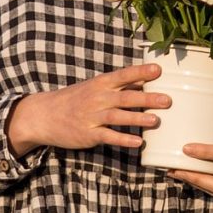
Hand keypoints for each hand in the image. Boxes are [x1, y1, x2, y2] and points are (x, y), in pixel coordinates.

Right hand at [6, 63, 169, 153]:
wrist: (44, 115)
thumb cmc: (75, 100)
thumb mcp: (95, 87)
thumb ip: (119, 85)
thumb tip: (146, 79)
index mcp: (101, 84)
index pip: (124, 75)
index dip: (141, 72)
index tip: (159, 70)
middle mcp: (97, 98)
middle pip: (125, 97)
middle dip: (147, 98)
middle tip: (168, 100)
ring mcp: (92, 116)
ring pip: (118, 116)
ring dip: (138, 118)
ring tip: (156, 120)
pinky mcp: (88, 134)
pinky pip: (108, 136)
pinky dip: (123, 139)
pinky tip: (138, 142)